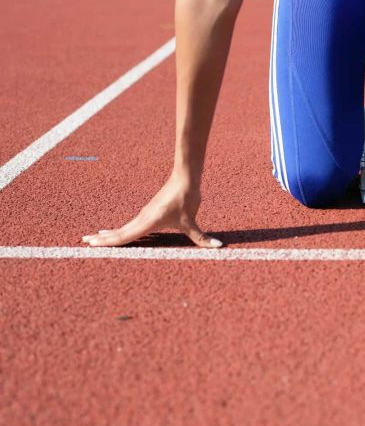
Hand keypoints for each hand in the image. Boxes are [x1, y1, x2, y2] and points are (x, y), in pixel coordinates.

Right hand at [81, 176, 222, 247]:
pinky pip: (131, 225)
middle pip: (118, 232)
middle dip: (102, 239)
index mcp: (148, 222)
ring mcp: (144, 215)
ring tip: (94, 239)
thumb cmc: (186, 198)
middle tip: (84, 242)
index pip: (124, 236)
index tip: (91, 244)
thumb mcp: (192, 221)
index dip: (108, 242)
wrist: (185, 178)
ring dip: (109, 234)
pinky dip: (120, 230)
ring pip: (123, 228)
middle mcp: (142, 218)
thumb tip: (219, 247)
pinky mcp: (149, 212)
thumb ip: (202, 238)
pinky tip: (115, 232)